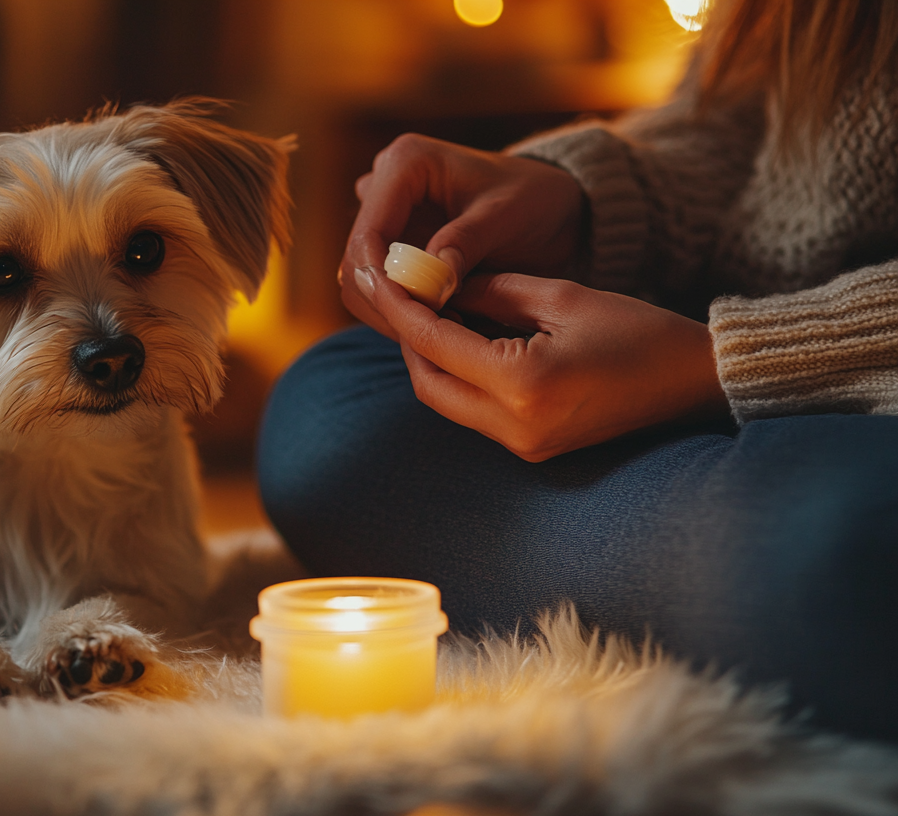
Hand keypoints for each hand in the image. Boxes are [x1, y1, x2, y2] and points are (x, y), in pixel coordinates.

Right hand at [339, 134, 585, 337]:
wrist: (550, 207)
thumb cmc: (535, 200)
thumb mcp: (507, 217)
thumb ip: (465, 244)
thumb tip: (427, 285)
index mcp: (405, 163)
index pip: (369, 232)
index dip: (382, 280)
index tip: (414, 316)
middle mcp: (383, 186)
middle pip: (355, 260)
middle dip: (385, 301)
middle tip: (426, 333)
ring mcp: (383, 217)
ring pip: (359, 280)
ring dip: (389, 311)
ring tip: (435, 330)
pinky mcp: (390, 244)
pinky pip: (377, 288)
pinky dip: (399, 311)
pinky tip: (435, 323)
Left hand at [354, 269, 729, 461]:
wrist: (693, 383)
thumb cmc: (638, 331)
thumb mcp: (560, 296)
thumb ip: (491, 290)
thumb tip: (434, 284)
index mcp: (525, 383)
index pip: (437, 345)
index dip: (402, 309)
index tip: (380, 277)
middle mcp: (516, 426)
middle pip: (428, 384)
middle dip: (409, 339)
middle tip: (401, 294)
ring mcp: (522, 445)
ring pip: (445, 402)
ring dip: (430, 359)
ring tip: (428, 312)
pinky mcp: (530, 449)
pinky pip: (472, 412)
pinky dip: (457, 376)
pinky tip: (460, 339)